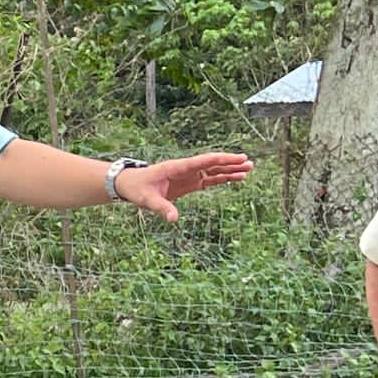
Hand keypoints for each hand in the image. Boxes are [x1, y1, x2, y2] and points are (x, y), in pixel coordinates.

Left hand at [116, 151, 256, 221]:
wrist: (128, 185)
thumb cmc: (137, 188)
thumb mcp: (147, 199)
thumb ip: (162, 208)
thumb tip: (174, 219)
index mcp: (177, 167)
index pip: (204, 161)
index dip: (222, 160)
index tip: (238, 158)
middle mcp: (185, 169)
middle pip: (212, 164)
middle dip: (230, 163)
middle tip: (249, 163)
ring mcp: (188, 175)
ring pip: (213, 171)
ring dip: (229, 170)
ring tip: (248, 170)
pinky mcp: (188, 183)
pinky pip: (208, 180)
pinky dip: (221, 179)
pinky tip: (235, 179)